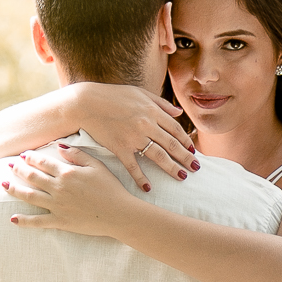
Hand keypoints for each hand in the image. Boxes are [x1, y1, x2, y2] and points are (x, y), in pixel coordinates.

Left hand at [2, 146, 134, 236]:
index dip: (31, 158)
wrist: (120, 214)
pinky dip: (24, 221)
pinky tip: (13, 219)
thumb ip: (77, 155)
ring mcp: (57, 205)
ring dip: (15, 190)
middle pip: (32, 177)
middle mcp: (58, 188)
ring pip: (30, 196)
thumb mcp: (97, 166)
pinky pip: (38, 222)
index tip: (23, 155)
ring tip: (3, 185)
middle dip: (19, 170)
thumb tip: (59, 147)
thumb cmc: (111, 189)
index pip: (43, 163)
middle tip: (10, 166)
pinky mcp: (60, 221)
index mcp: (66, 173)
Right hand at [69, 82, 197, 190]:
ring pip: (159, 156)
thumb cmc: (111, 95)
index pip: (175, 129)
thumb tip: (178, 113)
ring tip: (182, 177)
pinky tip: (148, 188)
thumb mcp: (138, 92)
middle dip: (186, 158)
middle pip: (172, 145)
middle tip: (196, 168)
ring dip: (172, 168)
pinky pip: (134, 166)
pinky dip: (141, 178)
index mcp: (152, 111)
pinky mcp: (120, 148)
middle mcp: (146, 125)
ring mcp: (133, 138)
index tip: (192, 151)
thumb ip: (160, 102)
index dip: (186, 141)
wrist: (85, 103)